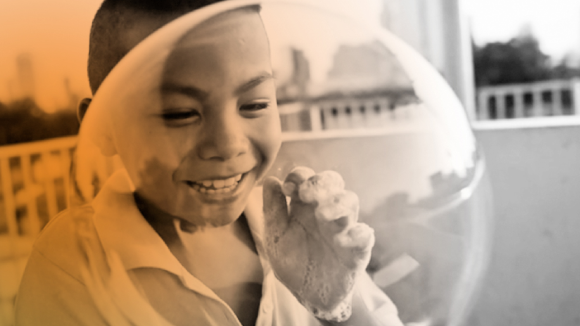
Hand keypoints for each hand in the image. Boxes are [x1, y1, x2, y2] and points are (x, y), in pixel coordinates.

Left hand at [262, 167, 374, 321]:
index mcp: (304, 205)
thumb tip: (270, 180)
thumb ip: (273, 210)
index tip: (288, 189)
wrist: (311, 297)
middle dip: (321, 182)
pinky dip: (357, 233)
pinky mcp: (357, 249)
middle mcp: (325, 210)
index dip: (299, 176)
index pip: (306, 177)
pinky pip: (364, 234)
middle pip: (332, 180)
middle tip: (307, 194)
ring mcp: (343, 228)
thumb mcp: (276, 238)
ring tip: (322, 215)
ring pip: (350, 201)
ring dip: (337, 203)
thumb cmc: (294, 263)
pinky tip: (343, 239)